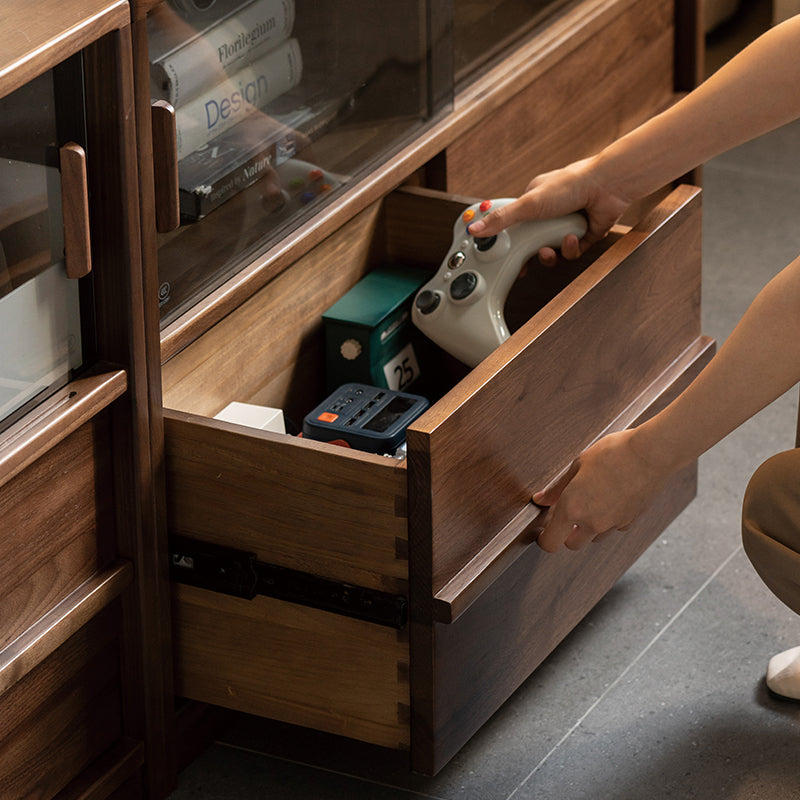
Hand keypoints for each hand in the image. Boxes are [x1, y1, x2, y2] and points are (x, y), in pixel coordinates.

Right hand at [466, 157, 631, 264]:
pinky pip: (570, 252)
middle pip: (531, 242)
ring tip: (551, 248)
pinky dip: (570, 248)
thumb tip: (474, 228)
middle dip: (530, 253)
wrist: (607, 186)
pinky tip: (573, 238)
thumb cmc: (569, 185)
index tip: (499, 253)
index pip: (513, 224)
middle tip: (526, 260)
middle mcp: (549, 213)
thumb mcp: (528, 204)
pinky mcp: (583, 235)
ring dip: (551, 253)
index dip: (507, 240)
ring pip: (551, 251)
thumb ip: (501, 220)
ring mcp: (566, 225)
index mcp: (532, 201)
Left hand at [532, 430, 666, 552]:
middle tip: (566, 515)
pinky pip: (614, 528)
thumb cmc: (613, 453)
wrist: (650, 454)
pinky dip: (609, 520)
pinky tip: (610, 499)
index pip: (551, 542)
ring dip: (588, 527)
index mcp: (572, 507)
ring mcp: (613, 524)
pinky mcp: (630, 521)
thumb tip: (541, 499)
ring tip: (591, 500)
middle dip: (566, 534)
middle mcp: (592, 522)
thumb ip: (557, 488)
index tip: (543, 532)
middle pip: (572, 545)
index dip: (544, 540)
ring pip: (594, 537)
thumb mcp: (577, 465)